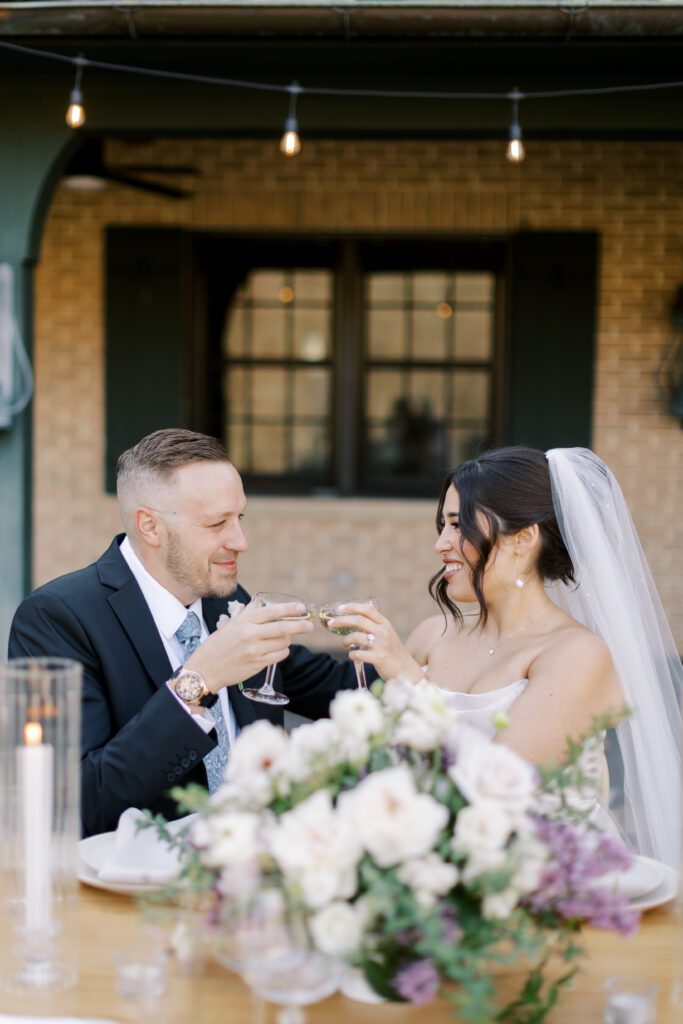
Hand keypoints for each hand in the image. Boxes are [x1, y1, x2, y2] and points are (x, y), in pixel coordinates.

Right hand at [185, 601, 312, 691]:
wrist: (205, 669)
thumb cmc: (216, 645)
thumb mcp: (230, 625)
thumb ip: (247, 614)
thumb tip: (261, 603)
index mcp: (244, 621)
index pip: (272, 612)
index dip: (289, 609)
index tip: (301, 607)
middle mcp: (250, 634)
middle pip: (283, 628)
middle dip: (300, 626)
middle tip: (310, 626)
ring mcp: (254, 651)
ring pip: (283, 643)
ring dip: (288, 640)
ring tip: (284, 639)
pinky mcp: (257, 664)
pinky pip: (279, 656)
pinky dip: (282, 652)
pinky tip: (276, 650)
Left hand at [329, 602, 423, 683]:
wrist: (406, 671)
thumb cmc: (393, 653)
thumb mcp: (387, 635)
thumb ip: (374, 627)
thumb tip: (353, 618)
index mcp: (385, 624)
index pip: (367, 610)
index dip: (352, 607)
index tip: (339, 608)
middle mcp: (384, 632)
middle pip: (358, 620)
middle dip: (341, 620)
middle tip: (331, 623)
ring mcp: (381, 645)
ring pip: (356, 637)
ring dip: (345, 640)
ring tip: (343, 644)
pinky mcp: (379, 658)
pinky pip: (358, 654)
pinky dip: (352, 655)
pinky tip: (352, 656)